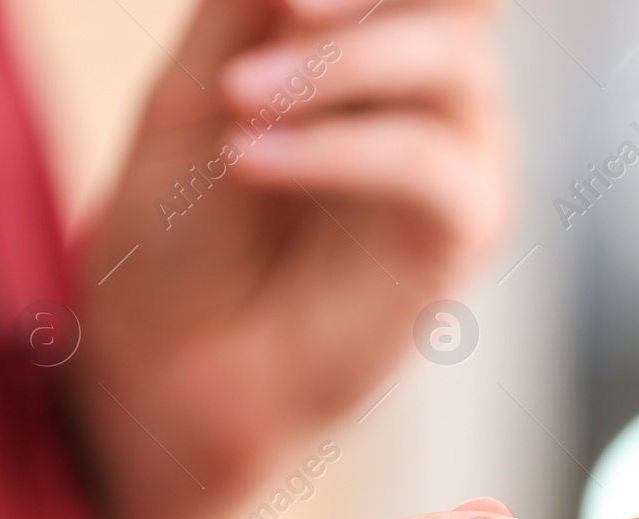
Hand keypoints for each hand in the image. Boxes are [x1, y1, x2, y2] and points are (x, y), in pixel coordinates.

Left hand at [75, 0, 510, 485]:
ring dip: (343, 62)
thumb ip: (252, 8)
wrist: (177, 362)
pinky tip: (257, 159)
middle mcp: (432, 85)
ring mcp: (458, 154)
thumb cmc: (180, 229)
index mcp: (374, 37)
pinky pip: (432, 166)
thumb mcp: (196, 87)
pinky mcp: (462, 232)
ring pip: (453, 62)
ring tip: (241, 100)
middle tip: (281, 5)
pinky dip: (345, 149)